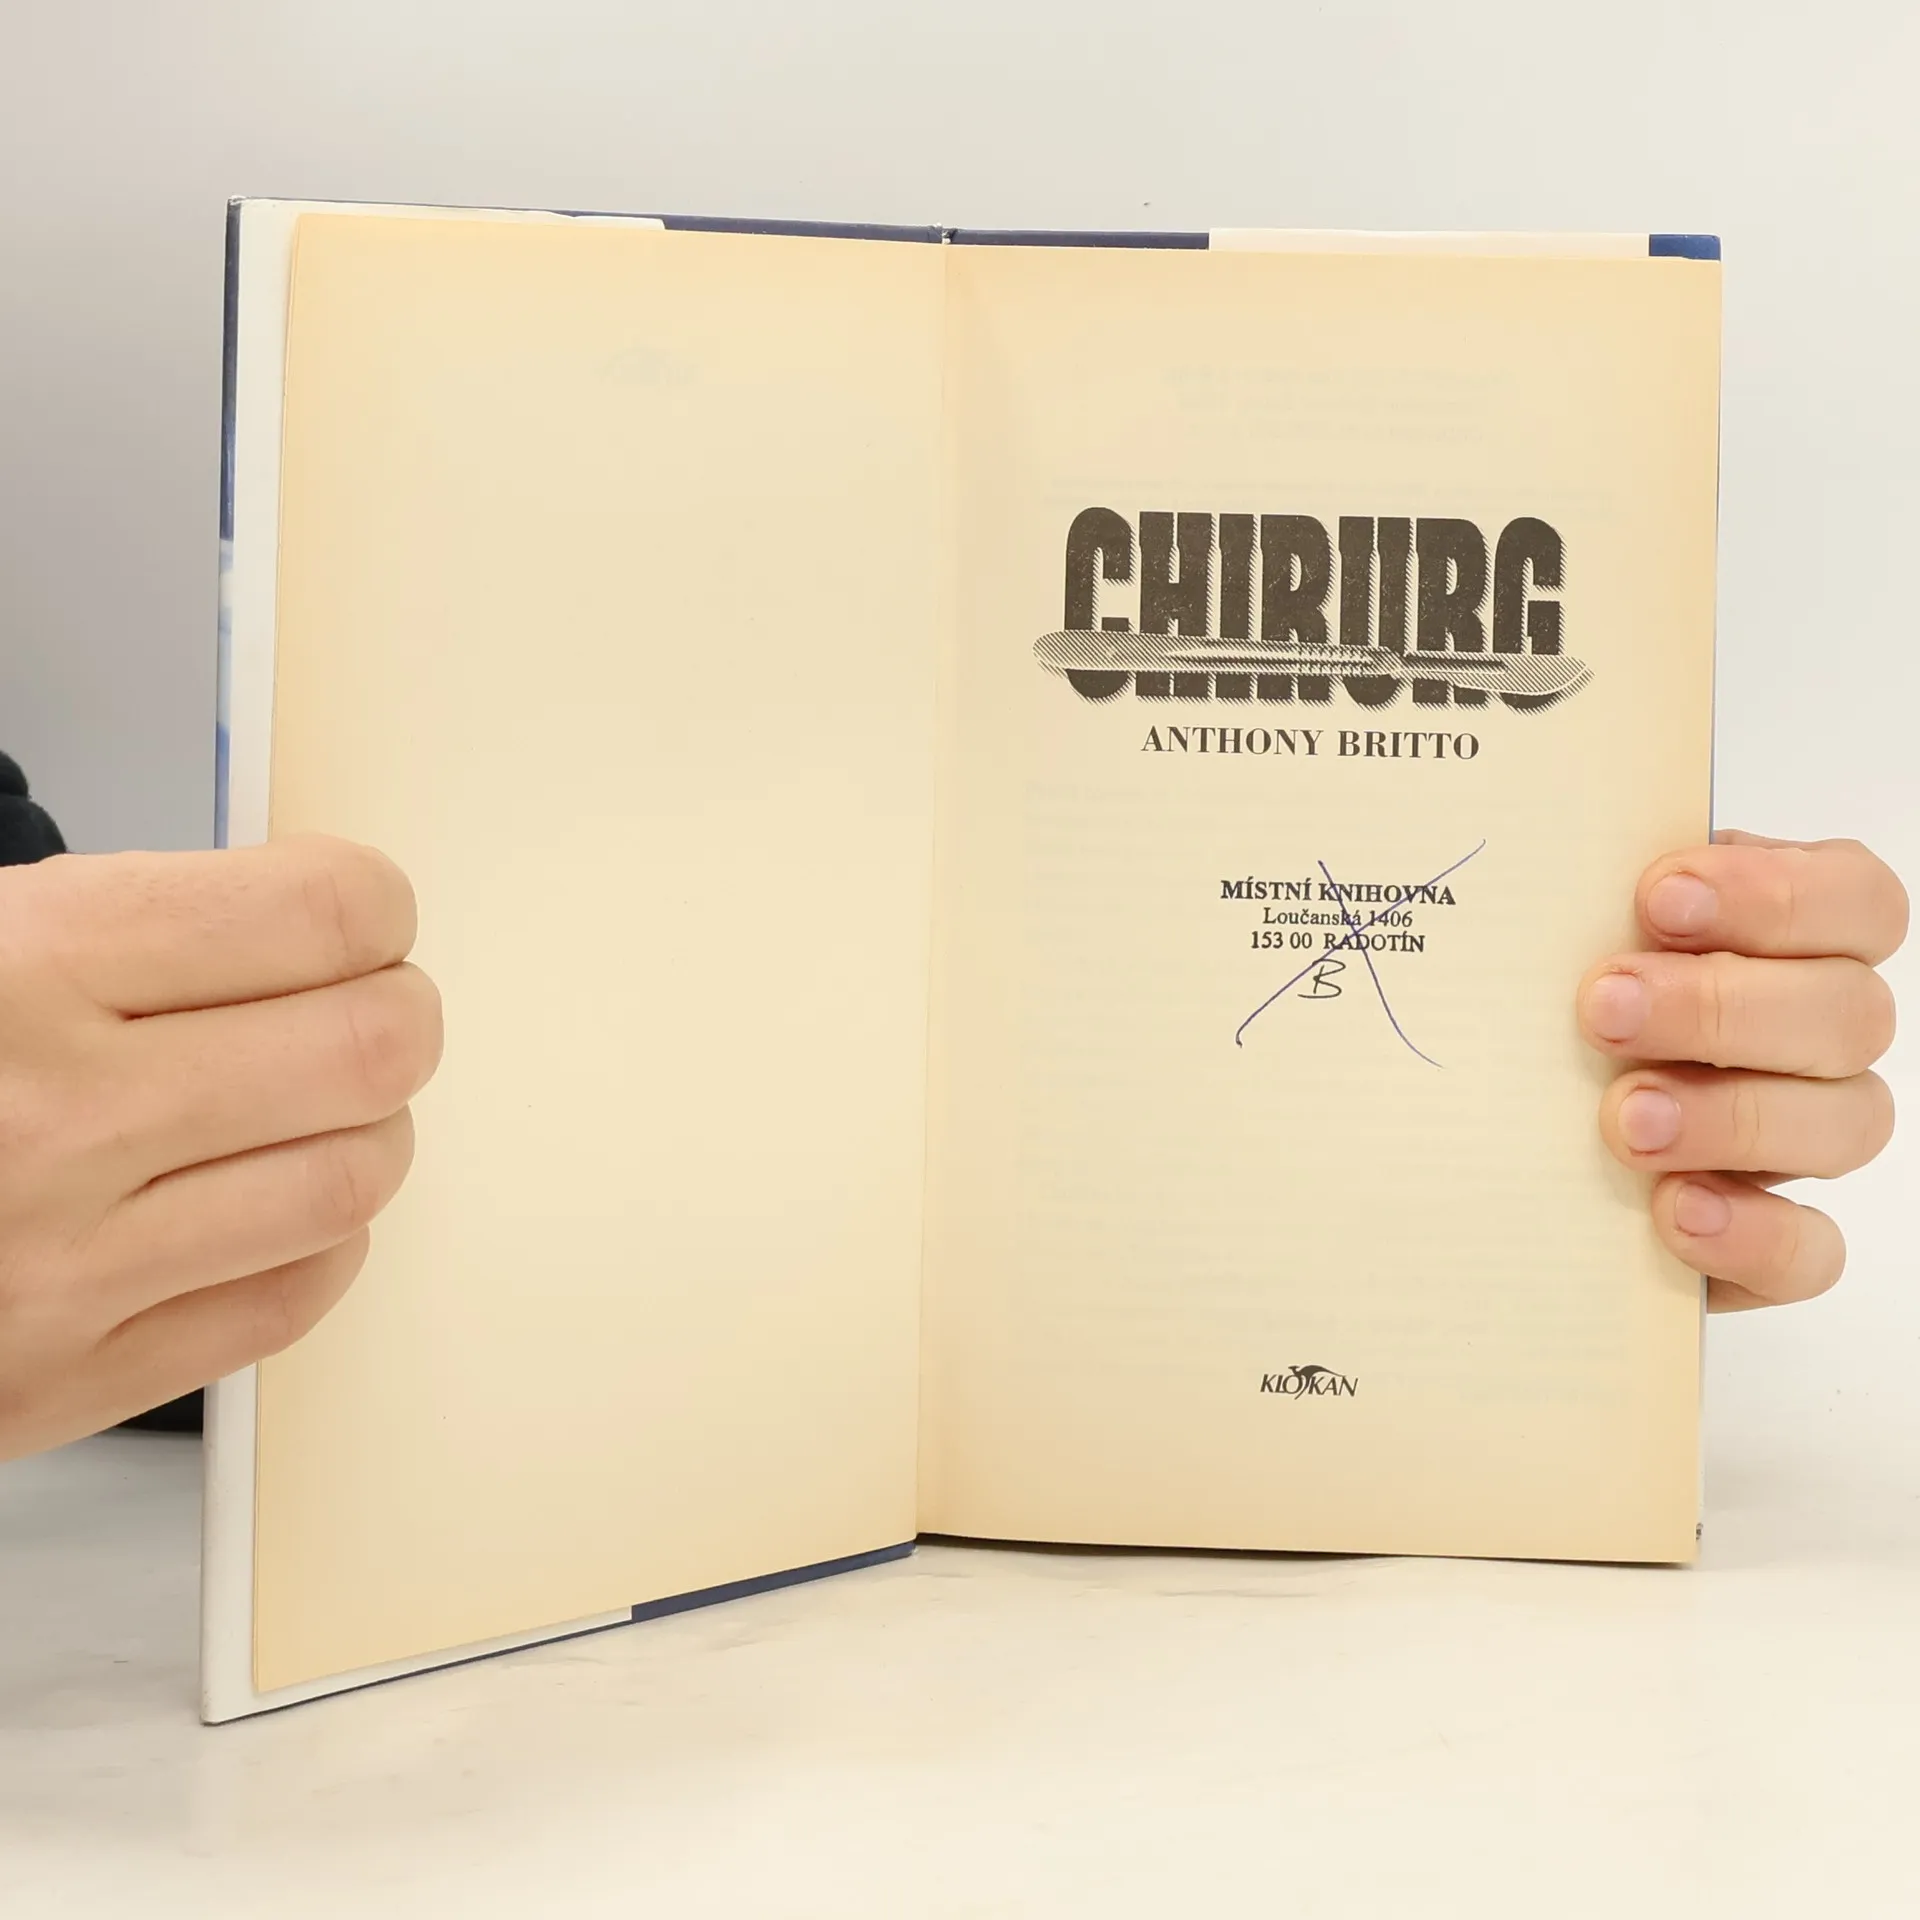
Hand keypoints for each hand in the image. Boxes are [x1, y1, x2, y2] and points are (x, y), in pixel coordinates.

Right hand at [0, 837, 441, 1460]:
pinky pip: (287, 1302)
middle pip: (371, 1048)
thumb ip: (122, 918)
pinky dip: (317, 1239)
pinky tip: (269, 1199)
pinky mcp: (63, 1382)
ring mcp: (65, 1268)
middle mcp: (57, 1119)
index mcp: (24, 969)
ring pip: (353, 1179)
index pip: (323, 912)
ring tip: (318, 1104)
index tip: (361, 913)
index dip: (371, 903)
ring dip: (367, 1128)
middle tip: (372, 1004)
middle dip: (398, 1013)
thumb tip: (310, 911)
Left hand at [1577, 832, 1904, 1310]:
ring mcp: (1803, 1137)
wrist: (1491, 1137)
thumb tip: (1533, 831)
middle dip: (1720, 1007)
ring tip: (1622, 1120)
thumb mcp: (1550, 931)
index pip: (1854, 898)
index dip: (1775, 895)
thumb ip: (1577, 891)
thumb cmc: (1535, 1002)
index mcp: (1786, 937)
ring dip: (1731, 1116)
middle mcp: (1814, 1033)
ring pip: (1845, 1122)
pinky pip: (1809, 1250)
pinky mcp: (1770, 1239)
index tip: (1658, 897)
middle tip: (1601, 1008)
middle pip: (1846, 1012)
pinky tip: (1673, 1211)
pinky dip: (1751, 1232)